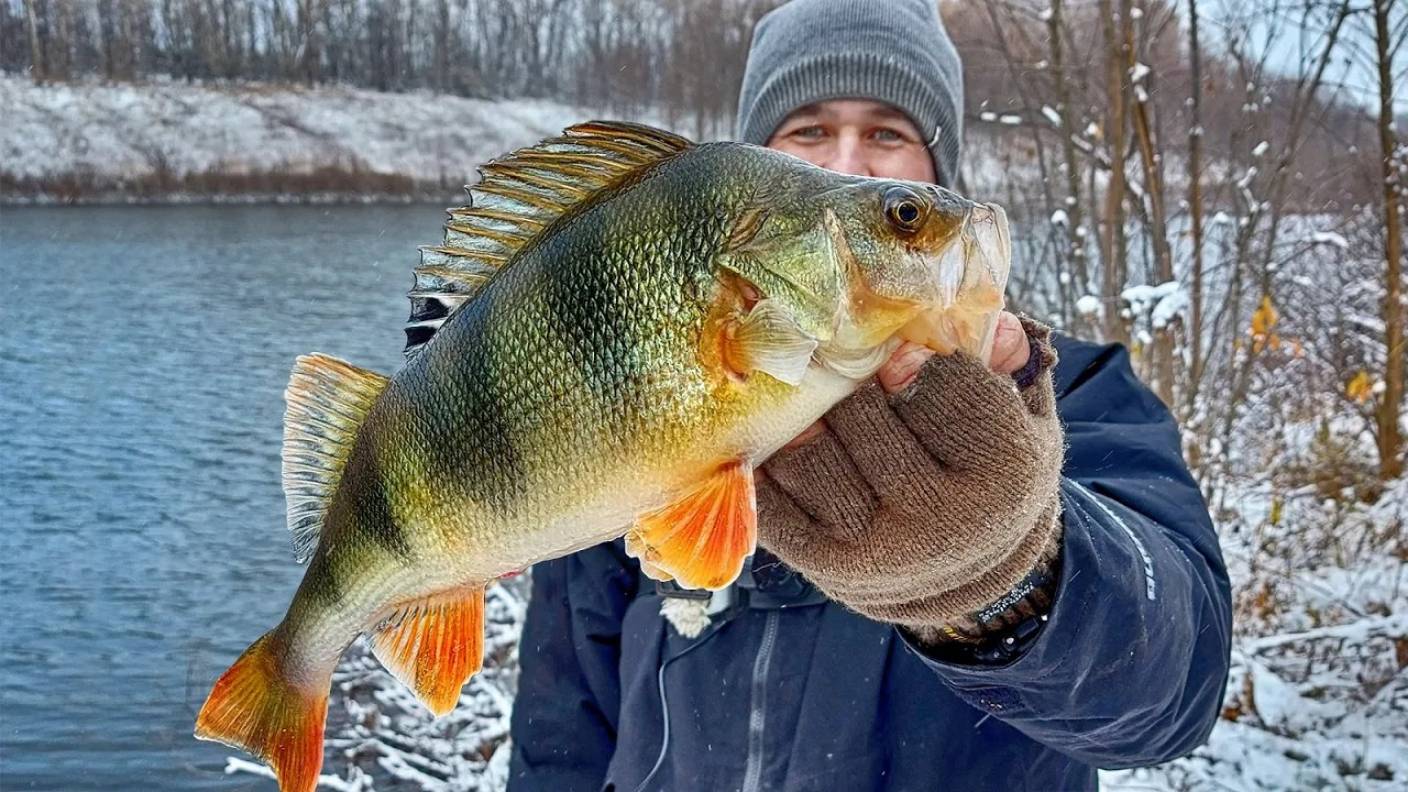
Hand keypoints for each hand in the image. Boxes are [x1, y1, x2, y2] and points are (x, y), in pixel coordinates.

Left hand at [756, 317, 1062, 636]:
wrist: (968, 574)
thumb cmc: (988, 473)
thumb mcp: (1020, 417)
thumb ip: (1007, 362)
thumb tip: (993, 322)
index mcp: (1006, 475)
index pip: (945, 387)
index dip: (914, 360)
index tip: (901, 354)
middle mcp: (943, 521)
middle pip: (864, 414)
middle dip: (850, 385)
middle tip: (844, 371)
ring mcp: (877, 550)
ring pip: (809, 453)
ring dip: (803, 421)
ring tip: (815, 409)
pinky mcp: (822, 565)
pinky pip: (771, 497)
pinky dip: (765, 462)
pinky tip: (779, 442)